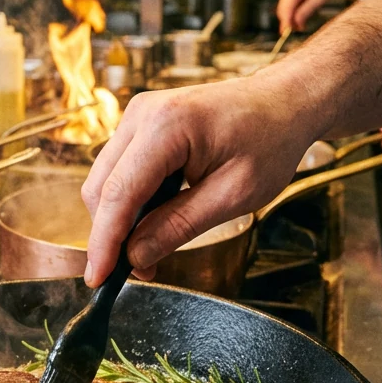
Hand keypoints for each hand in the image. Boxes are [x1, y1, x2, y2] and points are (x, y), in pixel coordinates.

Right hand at [81, 80, 314, 285]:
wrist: (283, 103)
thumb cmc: (269, 142)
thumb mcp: (233, 195)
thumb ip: (179, 226)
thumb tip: (136, 256)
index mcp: (166, 126)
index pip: (118, 193)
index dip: (105, 241)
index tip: (98, 279)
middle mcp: (142, 114)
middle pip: (101, 187)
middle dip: (111, 234)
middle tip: (139, 270)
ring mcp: (138, 116)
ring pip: (105, 181)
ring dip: (119, 220)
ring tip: (150, 249)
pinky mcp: (141, 124)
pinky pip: (120, 170)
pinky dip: (129, 201)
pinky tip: (153, 220)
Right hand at [276, 0, 344, 31]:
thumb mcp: (319, 0)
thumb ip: (305, 12)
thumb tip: (295, 25)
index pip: (285, 9)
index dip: (285, 22)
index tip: (286, 35)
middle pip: (282, 11)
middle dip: (289, 22)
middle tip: (301, 29)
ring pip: (284, 10)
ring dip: (291, 19)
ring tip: (303, 25)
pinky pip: (288, 7)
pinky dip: (293, 15)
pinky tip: (301, 18)